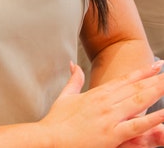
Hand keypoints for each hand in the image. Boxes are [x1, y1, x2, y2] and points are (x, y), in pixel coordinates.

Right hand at [38, 61, 163, 147]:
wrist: (50, 138)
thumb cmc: (57, 120)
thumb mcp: (66, 96)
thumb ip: (74, 79)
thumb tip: (72, 64)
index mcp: (97, 93)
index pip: (124, 79)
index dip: (142, 72)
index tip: (155, 66)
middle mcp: (105, 102)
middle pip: (135, 87)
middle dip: (155, 79)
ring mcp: (109, 117)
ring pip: (139, 101)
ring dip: (156, 91)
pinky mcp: (111, 134)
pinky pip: (136, 125)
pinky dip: (152, 119)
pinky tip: (163, 113)